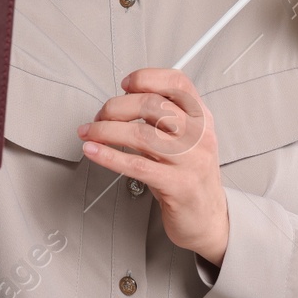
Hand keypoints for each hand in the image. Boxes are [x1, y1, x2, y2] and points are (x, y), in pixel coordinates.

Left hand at [77, 68, 229, 266]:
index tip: (124, 85)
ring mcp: (191, 161)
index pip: (177, 82)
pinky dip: (108, 155)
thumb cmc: (189, 175)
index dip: (146, 78)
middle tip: (99, 116)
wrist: (208, 219)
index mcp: (201, 117)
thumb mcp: (184, 139)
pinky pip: (136, 165)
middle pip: (152, 105)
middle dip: (115, 107)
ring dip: (105, 130)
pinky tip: (93, 151)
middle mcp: (199, 135)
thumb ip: (161, 119)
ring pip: (141, 134)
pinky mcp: (177, 185)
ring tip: (89, 132)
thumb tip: (120, 103)